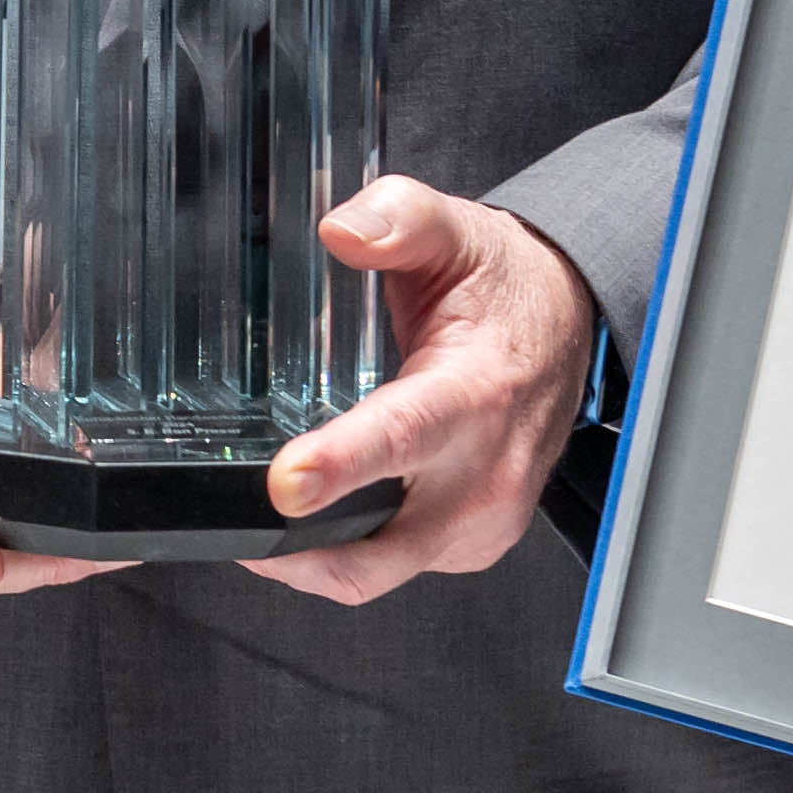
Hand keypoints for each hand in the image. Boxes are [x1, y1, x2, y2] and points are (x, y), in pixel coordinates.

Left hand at [235, 179, 600, 608]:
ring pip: (376, 573)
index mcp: (476, 393)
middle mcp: (484, 474)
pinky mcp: (470, 546)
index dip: (341, 467)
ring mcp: (481, 523)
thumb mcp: (455, 232)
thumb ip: (399, 219)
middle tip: (225, 528)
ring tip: (251, 524)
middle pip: (380, 549)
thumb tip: (340, 230)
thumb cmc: (504, 290)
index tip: (285, 484)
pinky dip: (341, 555)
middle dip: (298, 553)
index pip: (404, 436)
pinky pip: (392, 570)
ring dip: (309, 560)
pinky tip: (310, 520)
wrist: (567, 331)